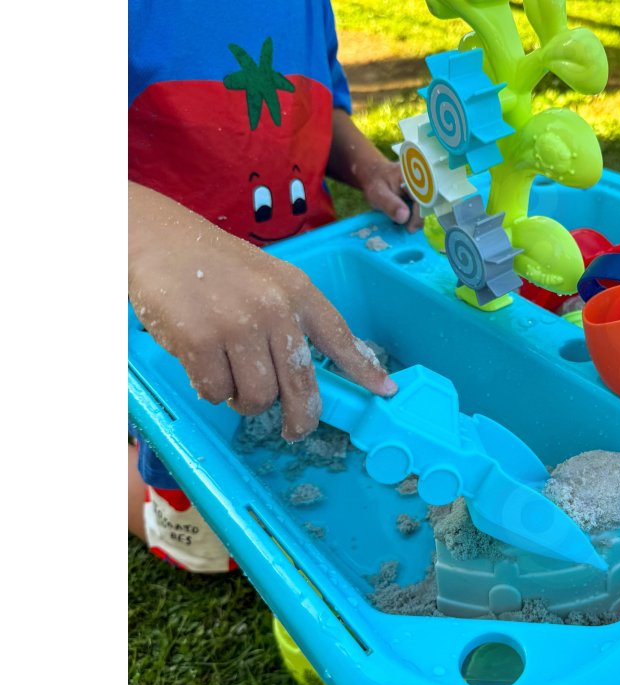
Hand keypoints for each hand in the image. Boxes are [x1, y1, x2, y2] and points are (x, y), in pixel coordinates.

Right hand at [129, 182, 396, 440]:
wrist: (156, 239)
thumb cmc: (212, 266)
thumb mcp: (267, 280)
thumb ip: (292, 319)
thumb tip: (308, 376)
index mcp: (297, 290)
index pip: (339, 336)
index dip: (364, 369)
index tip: (385, 391)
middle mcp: (275, 308)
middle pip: (301, 385)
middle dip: (300, 418)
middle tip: (293, 431)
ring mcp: (237, 325)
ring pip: (257, 397)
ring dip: (243, 400)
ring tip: (229, 376)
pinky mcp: (199, 341)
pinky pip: (216, 393)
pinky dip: (210, 390)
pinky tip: (201, 366)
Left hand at [327, 109, 422, 232]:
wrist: (368, 169)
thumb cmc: (372, 179)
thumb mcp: (377, 192)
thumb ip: (390, 205)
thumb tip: (404, 217)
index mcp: (415, 175)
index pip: (425, 200)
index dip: (418, 217)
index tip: (407, 228)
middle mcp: (423, 178)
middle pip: (427, 205)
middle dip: (417, 218)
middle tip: (403, 227)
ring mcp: (422, 184)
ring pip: (424, 207)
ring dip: (414, 218)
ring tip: (401, 221)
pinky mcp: (418, 190)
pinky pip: (420, 207)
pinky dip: (413, 216)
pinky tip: (403, 217)